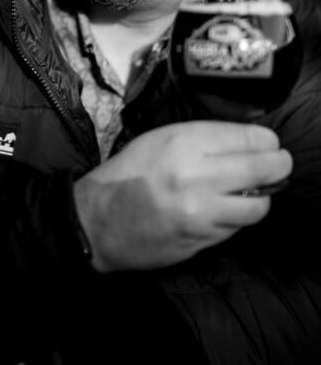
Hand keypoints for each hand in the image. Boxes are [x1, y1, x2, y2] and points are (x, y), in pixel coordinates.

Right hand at [73, 121, 292, 271]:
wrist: (99, 221)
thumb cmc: (128, 173)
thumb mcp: (160, 139)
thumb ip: (202, 139)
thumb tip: (245, 142)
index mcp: (183, 142)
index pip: (247, 138)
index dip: (266, 141)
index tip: (269, 143)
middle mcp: (197, 175)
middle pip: (262, 168)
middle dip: (278, 165)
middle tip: (278, 164)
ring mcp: (202, 211)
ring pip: (258, 205)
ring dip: (262, 197)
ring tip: (255, 191)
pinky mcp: (202, 239)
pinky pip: (237, 227)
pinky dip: (238, 217)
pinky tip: (227, 209)